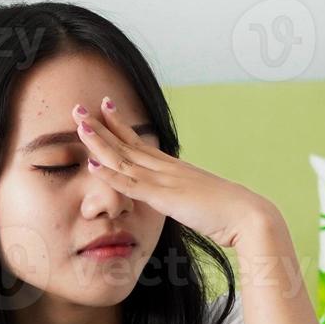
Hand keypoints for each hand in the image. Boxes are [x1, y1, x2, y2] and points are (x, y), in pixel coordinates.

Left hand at [73, 96, 279, 249]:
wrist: (247, 216)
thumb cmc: (226, 213)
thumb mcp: (198, 199)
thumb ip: (183, 195)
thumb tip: (176, 197)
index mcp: (173, 167)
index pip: (140, 141)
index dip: (120, 125)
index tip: (104, 107)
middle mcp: (166, 168)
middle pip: (127, 143)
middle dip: (100, 126)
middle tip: (78, 108)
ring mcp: (164, 181)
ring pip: (124, 158)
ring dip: (99, 142)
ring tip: (78, 125)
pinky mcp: (165, 198)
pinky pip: (132, 185)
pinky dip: (111, 175)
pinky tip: (92, 165)